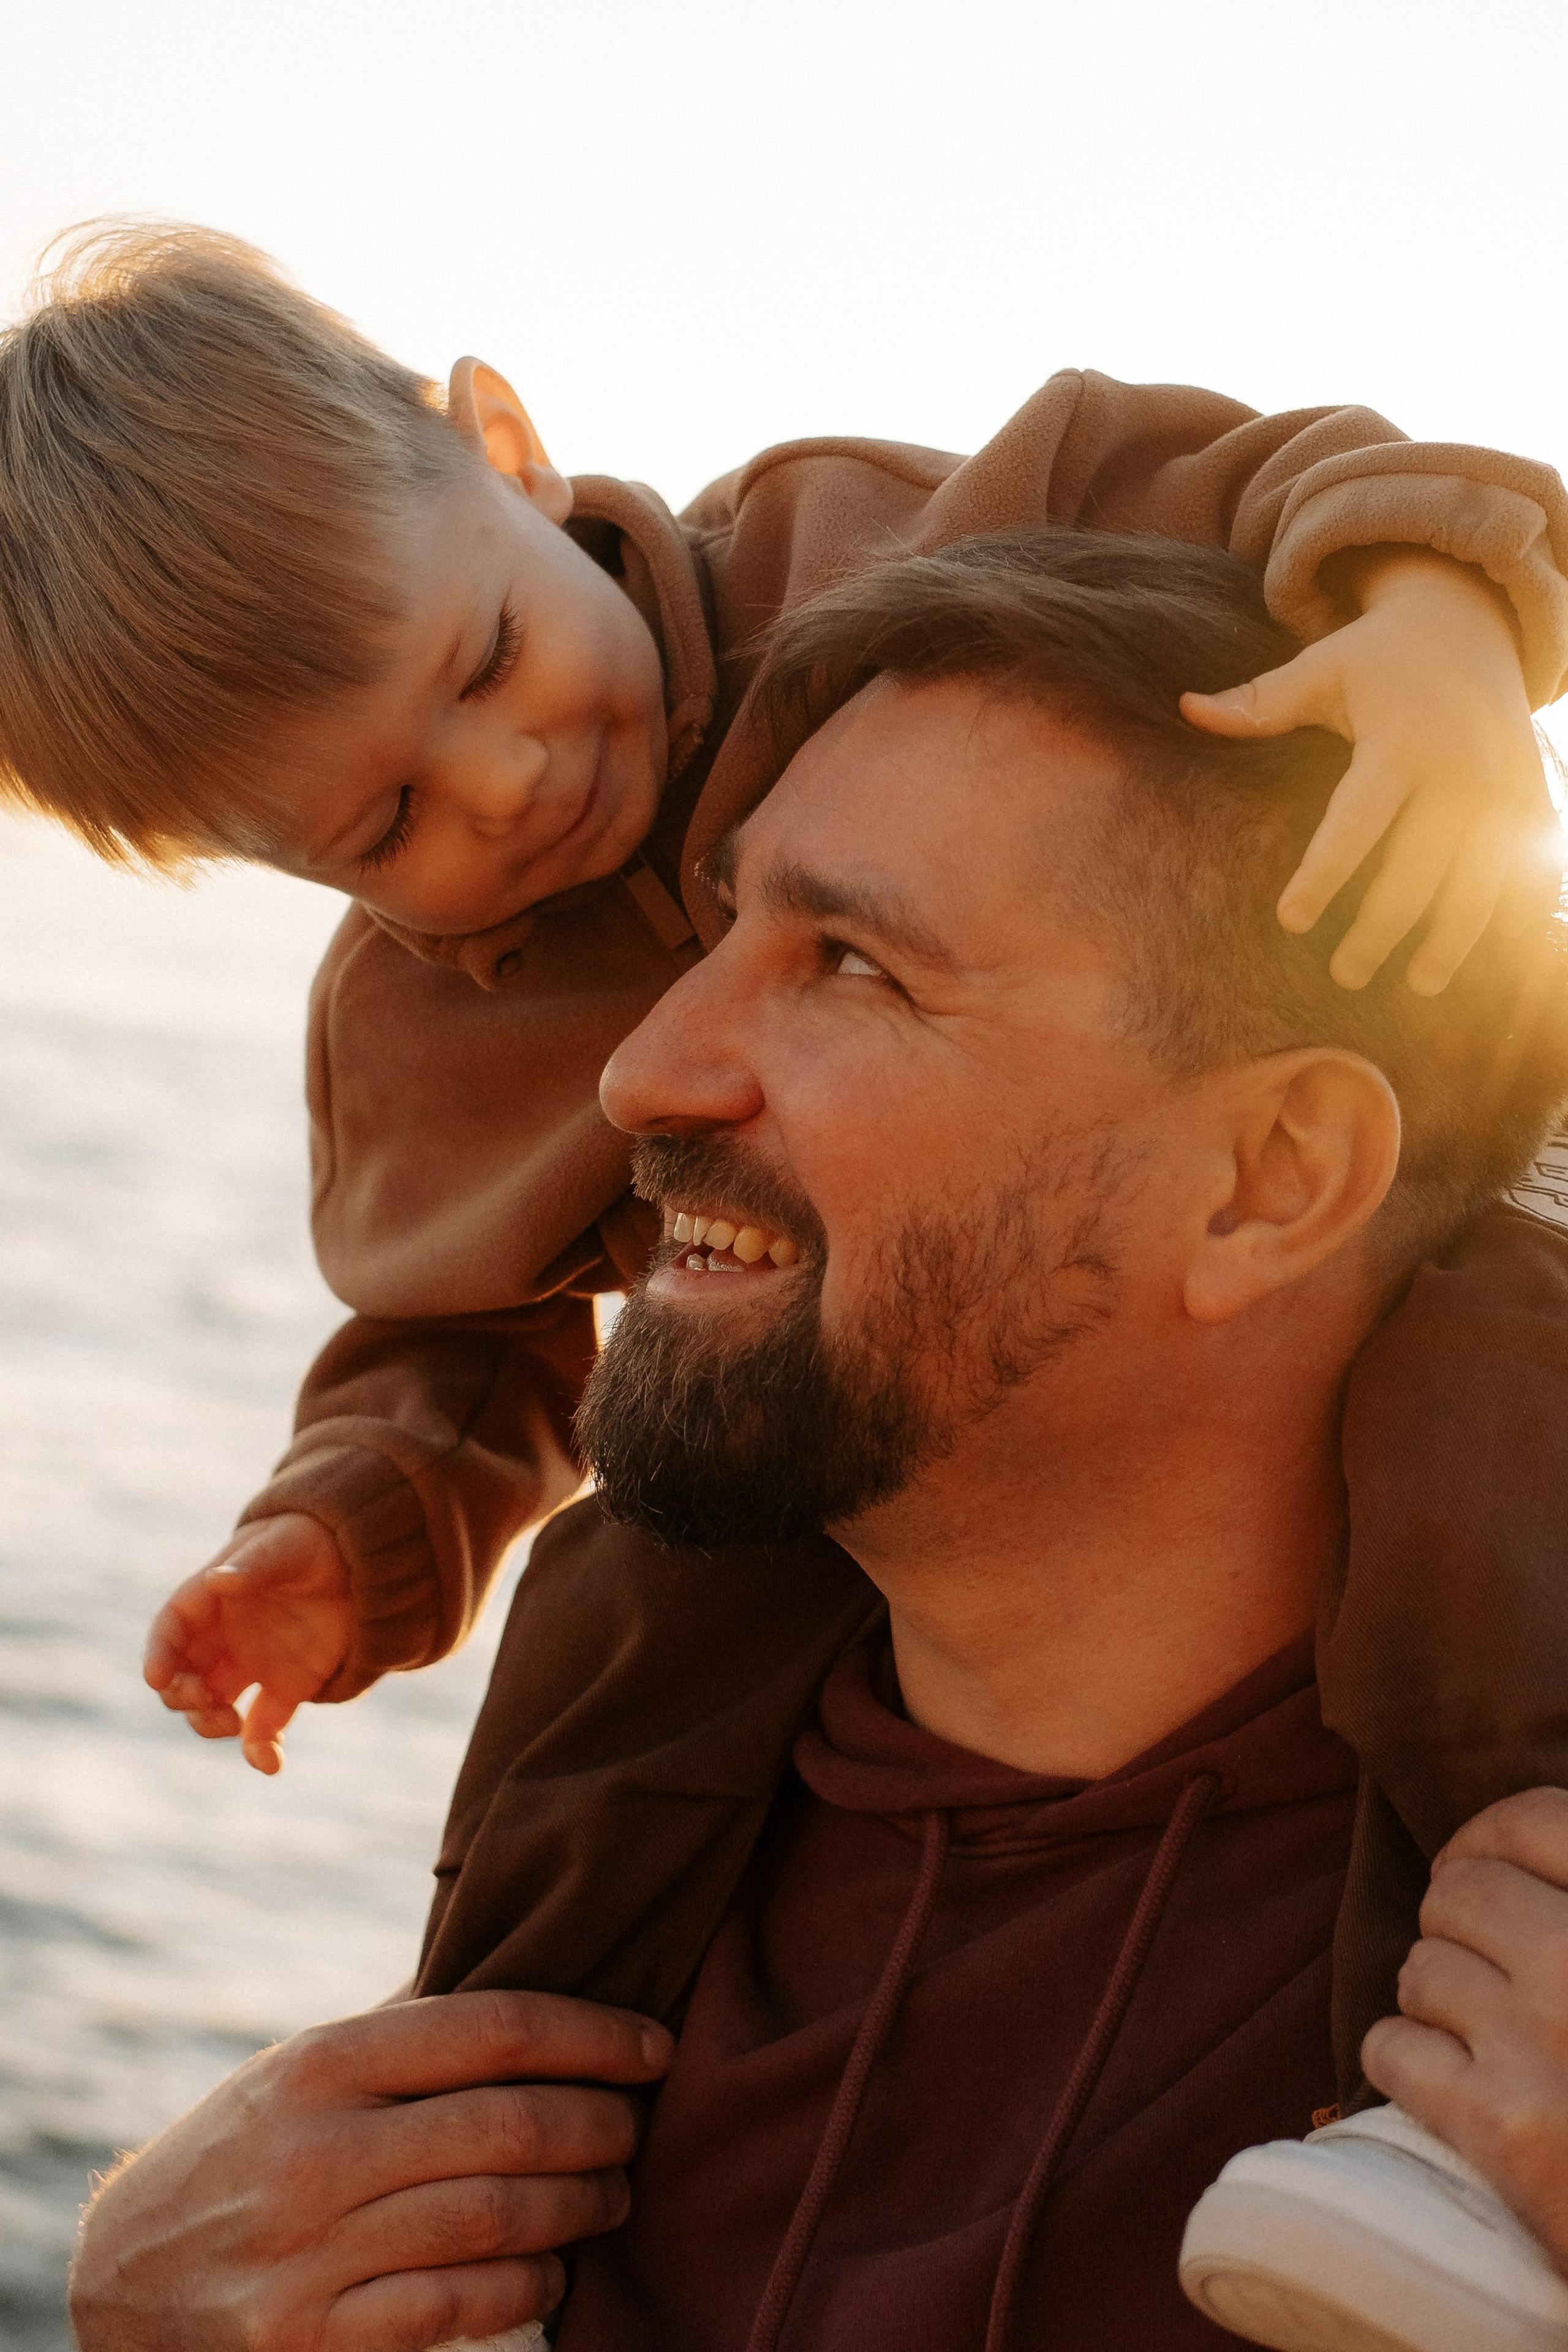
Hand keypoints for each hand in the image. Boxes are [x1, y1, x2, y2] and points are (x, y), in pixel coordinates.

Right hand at [68, 1988, 672, 2351]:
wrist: (121, 2278)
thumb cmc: (249, 2150)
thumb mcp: (305, 2067)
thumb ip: (407, 2030)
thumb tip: (532, 1965)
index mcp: (324, 2062)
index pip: (495, 2028)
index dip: (594, 2035)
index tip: (654, 2047)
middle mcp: (316, 2151)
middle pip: (512, 2127)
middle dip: (603, 2125)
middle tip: (638, 2127)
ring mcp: (310, 2253)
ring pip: (497, 2221)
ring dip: (581, 2208)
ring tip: (611, 2194)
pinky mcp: (309, 2341)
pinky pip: (458, 2309)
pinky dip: (528, 2288)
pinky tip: (552, 2269)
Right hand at [144, 1513, 355, 1773]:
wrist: (367, 1560)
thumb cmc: (316, 1541)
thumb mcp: (289, 1544)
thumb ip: (256, 1564)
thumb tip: (219, 1581)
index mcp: (214, 1596)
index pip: (172, 1626)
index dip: (159, 1652)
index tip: (157, 1678)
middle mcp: (226, 1635)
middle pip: (183, 1674)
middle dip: (181, 1694)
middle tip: (202, 1699)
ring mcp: (254, 1664)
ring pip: (213, 1706)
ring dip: (209, 1723)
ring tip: (232, 1724)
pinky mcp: (287, 1687)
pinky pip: (263, 1727)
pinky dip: (261, 1750)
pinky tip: (270, 1765)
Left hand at [1182, 549, 1554, 993]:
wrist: (1475, 620)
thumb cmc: (1380, 656)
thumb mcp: (1321, 668)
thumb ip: (1260, 701)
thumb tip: (1186, 707)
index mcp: (1402, 740)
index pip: (1356, 822)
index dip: (1323, 875)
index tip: (1290, 921)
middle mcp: (1461, 769)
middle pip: (1417, 869)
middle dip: (1380, 929)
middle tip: (1343, 975)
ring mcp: (1505, 787)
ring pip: (1478, 882)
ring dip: (1449, 941)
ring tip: (1417, 986)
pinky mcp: (1533, 797)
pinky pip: (1521, 868)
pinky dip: (1502, 916)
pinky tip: (1474, 958)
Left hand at [1362, 1787, 1567, 2273]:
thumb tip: (1490, 1853)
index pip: (1533, 1820)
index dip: (1488, 1839)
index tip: (1479, 1869)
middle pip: (1458, 1893)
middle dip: (1460, 1933)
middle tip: (1493, 1981)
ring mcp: (1543, 2039)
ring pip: (1419, 1968)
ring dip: (1438, 2004)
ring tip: (1490, 2045)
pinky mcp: (1501, 2124)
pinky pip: (1390, 2046)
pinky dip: (1408, 2067)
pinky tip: (1453, 2090)